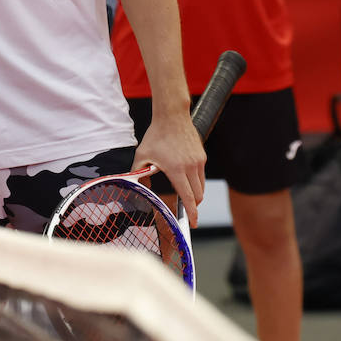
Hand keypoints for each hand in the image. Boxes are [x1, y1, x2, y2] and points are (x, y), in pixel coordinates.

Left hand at [134, 110, 206, 227]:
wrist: (172, 116)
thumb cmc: (155, 136)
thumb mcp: (142, 155)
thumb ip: (139, 174)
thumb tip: (138, 188)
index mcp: (176, 169)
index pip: (188, 197)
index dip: (192, 213)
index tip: (192, 223)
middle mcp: (191, 167)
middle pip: (198, 196)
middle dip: (193, 206)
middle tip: (186, 211)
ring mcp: (198, 161)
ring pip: (201, 187)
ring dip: (195, 195)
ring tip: (185, 196)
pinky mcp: (202, 156)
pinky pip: (201, 175)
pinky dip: (196, 182)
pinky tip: (186, 179)